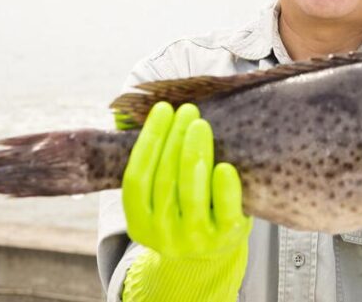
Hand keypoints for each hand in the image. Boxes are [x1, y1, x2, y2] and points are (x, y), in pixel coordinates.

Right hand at [121, 101, 252, 300]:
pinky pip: (224, 210)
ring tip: (200, 125)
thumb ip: (156, 168)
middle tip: (187, 110)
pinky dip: (224, 188)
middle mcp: (161, 235)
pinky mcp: (224, 238)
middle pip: (164, 180)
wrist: (211, 252)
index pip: (136, 177)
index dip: (148, 141)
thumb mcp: (161, 199)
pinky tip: (225, 165)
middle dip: (175, 140)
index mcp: (139, 222)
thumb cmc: (185, 210)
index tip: (162, 109)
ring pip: (190, 193)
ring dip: (194, 154)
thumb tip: (160, 111)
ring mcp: (193, 239)